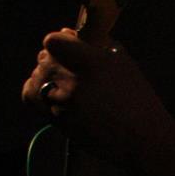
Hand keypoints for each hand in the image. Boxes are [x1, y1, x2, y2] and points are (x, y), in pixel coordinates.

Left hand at [23, 29, 173, 168]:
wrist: (144, 141)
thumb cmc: (138, 101)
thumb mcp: (125, 65)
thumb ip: (98, 45)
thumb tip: (70, 34)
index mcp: (92, 63)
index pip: (53, 41)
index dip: (60, 42)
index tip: (69, 47)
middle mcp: (74, 81)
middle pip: (45, 59)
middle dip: (56, 61)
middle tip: (72, 70)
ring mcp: (63, 102)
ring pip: (38, 76)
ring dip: (49, 77)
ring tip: (69, 87)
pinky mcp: (57, 119)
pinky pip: (31, 95)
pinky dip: (38, 90)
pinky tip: (53, 94)